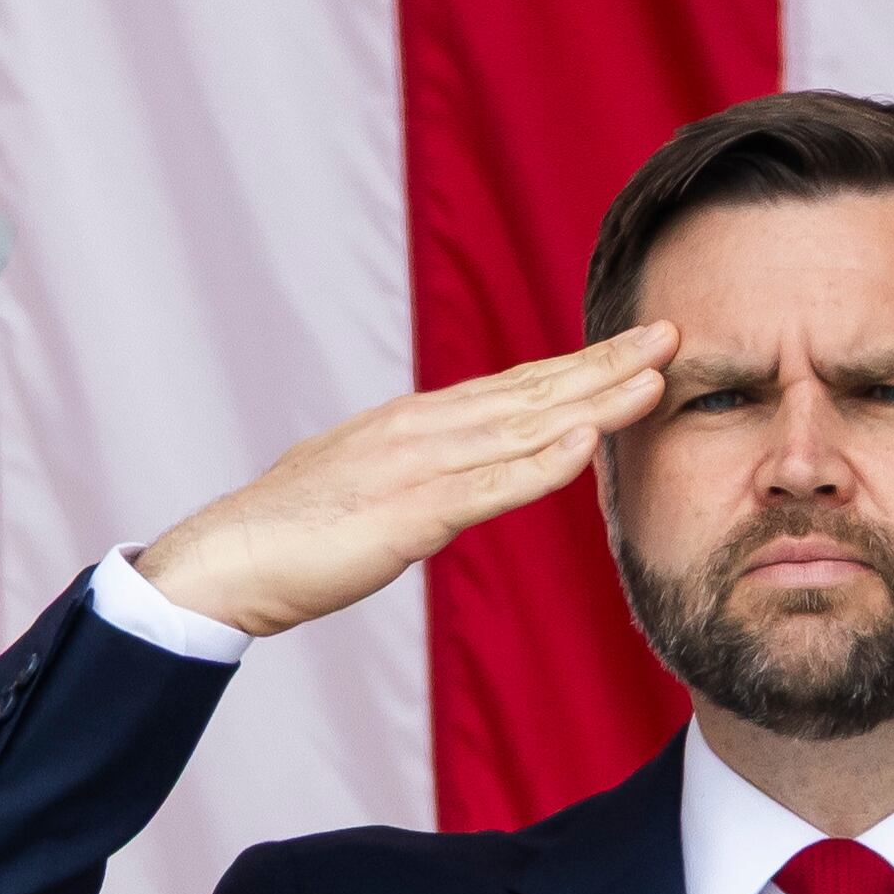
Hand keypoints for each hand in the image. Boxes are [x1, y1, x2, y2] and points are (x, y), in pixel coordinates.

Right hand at [132, 322, 677, 637]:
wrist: (222, 562)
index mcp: (409, 423)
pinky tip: (587, 446)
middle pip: (529, 392)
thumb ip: (408, 474)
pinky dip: (541, 464)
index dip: (576, 366)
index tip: (632, 348)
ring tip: (655, 377)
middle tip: (670, 332)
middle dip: (604, 363)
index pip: (510, 388)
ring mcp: (415, 468)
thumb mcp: (355, 485)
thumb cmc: (281, 535)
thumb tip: (439, 477)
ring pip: (522, 427)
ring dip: (593, 401)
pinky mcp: (407, 515)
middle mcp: (420, 430)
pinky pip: (488, 486)